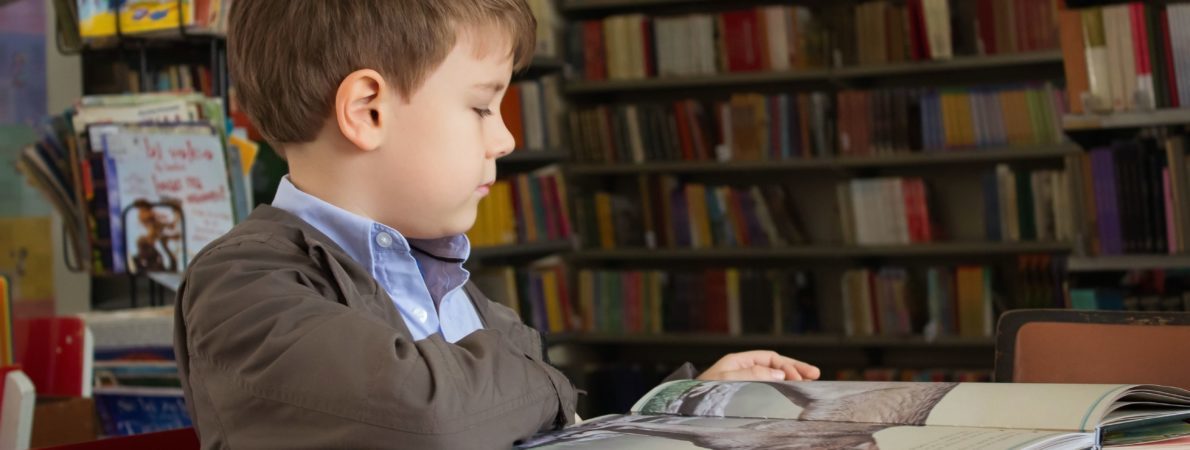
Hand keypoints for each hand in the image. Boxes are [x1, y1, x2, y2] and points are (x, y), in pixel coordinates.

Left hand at [696, 350, 820, 381]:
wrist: (685, 406)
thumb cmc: (701, 391)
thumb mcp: (725, 378)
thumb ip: (752, 374)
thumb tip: (779, 373)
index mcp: (738, 361)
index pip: (770, 358)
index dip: (787, 365)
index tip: (799, 377)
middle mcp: (742, 368)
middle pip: (775, 364)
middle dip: (795, 368)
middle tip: (815, 374)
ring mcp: (744, 380)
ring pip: (773, 376)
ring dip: (791, 378)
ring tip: (809, 382)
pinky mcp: (744, 393)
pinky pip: (767, 387)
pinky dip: (781, 388)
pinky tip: (791, 391)